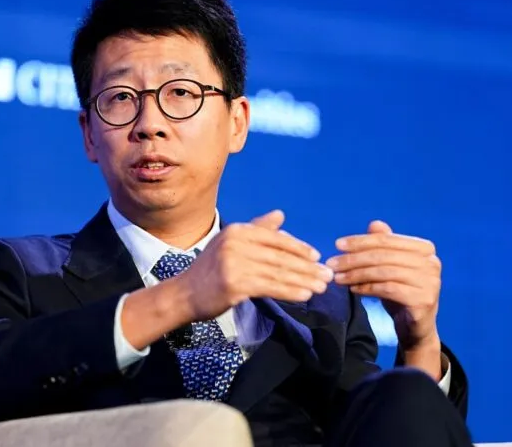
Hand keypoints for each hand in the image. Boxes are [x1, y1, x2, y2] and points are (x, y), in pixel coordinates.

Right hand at [175, 210, 334, 321]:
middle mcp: (236, 243)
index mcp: (238, 231)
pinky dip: (290, 291)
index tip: (317, 257)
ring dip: (303, 281)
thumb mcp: (230, 243)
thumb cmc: (209, 270)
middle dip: (307, 267)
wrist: (184, 294)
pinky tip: (305, 295)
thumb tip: (281, 215)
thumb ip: (257, 229)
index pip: (276, 239)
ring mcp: (234, 264)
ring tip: (321, 287)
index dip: (299, 248)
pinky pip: (270, 287)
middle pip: (280, 256)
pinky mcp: (234, 284)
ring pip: (278, 272)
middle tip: (327, 276)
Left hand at [326, 220, 441, 352]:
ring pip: (384, 272)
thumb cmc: (401, 291)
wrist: (416, 326)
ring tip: (338, 278)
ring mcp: (430, 282)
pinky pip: (388, 289)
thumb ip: (385, 245)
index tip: (337, 245)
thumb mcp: (391, 266)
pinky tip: (353, 289)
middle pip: (384, 256)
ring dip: (356, 274)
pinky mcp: (423, 300)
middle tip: (332, 264)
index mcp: (425, 248)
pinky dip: (367, 288)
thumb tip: (374, 224)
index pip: (387, 240)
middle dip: (354, 259)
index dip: (360, 241)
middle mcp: (432, 263)